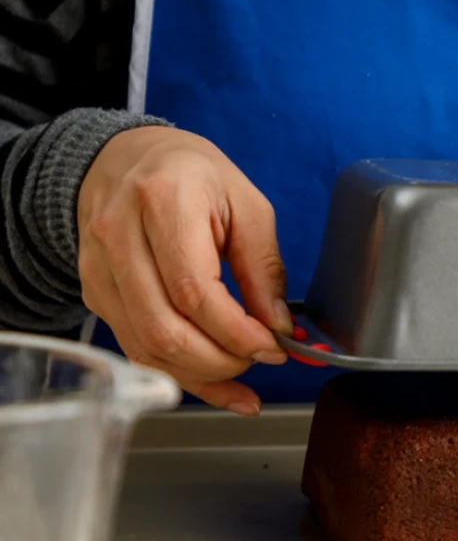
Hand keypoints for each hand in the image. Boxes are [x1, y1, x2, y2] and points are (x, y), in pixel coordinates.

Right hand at [78, 126, 291, 412]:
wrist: (126, 157)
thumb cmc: (192, 175)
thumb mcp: (247, 204)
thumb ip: (264, 267)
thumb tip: (279, 328)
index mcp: (163, 200)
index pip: (194, 290)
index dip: (237, 332)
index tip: (273, 346)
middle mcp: (118, 235)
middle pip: (165, 329)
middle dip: (222, 360)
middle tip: (261, 357)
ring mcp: (99, 269)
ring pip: (146, 347)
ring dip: (202, 374)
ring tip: (242, 371)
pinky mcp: (95, 294)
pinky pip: (136, 349)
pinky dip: (180, 375)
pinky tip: (217, 383)